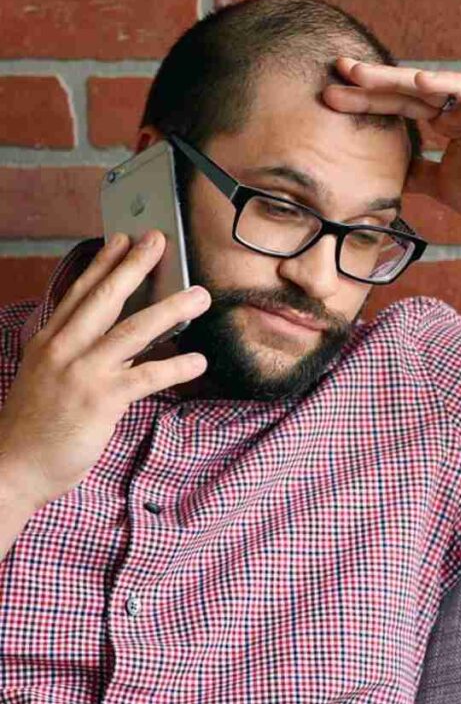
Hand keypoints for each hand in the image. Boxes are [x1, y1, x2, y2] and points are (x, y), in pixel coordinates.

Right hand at [0, 230, 211, 512]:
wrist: (13, 465)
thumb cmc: (35, 428)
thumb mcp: (50, 380)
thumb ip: (80, 358)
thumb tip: (121, 347)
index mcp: (49, 341)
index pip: (79, 294)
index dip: (102, 264)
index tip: (121, 239)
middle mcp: (63, 349)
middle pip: (105, 299)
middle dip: (134, 266)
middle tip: (159, 240)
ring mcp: (82, 372)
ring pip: (133, 331)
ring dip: (171, 310)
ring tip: (200, 295)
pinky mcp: (101, 400)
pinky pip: (147, 377)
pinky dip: (176, 367)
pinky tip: (199, 361)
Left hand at [321, 56, 460, 238]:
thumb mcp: (445, 186)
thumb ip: (420, 175)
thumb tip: (391, 176)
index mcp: (448, 122)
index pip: (400, 107)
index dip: (367, 101)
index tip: (331, 99)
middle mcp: (460, 108)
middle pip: (407, 91)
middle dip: (370, 83)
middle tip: (335, 73)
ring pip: (433, 85)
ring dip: (396, 78)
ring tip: (362, 74)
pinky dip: (446, 85)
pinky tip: (418, 81)